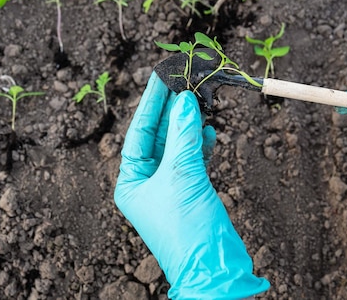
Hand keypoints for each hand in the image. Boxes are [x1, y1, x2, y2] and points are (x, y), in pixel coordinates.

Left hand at [114, 73, 268, 298]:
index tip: (161, 77)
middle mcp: (146, 183)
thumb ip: (183, 135)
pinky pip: (192, 160)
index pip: (139, 133)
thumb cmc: (187, 229)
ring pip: (177, 146)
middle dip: (172, 111)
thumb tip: (185, 101)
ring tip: (200, 101)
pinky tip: (209, 130)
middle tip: (184, 82)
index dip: (151, 104)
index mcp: (130, 181)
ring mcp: (168, 188)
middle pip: (158, 136)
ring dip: (188, 125)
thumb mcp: (182, 175)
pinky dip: (201, 144)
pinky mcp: (190, 192)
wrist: (215, 269)